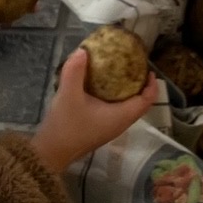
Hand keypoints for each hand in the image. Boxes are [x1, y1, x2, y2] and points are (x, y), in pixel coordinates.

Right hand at [29, 48, 159, 173]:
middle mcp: (120, 123)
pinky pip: (115, 110)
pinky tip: (99, 85)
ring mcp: (110, 128)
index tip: (148, 69)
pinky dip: (114, 96)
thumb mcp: (68, 95)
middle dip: (138, 84)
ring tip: (117, 71)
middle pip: (138, 103)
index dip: (151, 85)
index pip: (146, 101)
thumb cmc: (65, 126)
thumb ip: (75, 71)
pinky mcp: (100, 129)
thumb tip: (83, 51)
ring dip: (125, 90)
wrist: (51, 152)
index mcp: (120, 116)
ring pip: (126, 107)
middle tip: (130, 65)